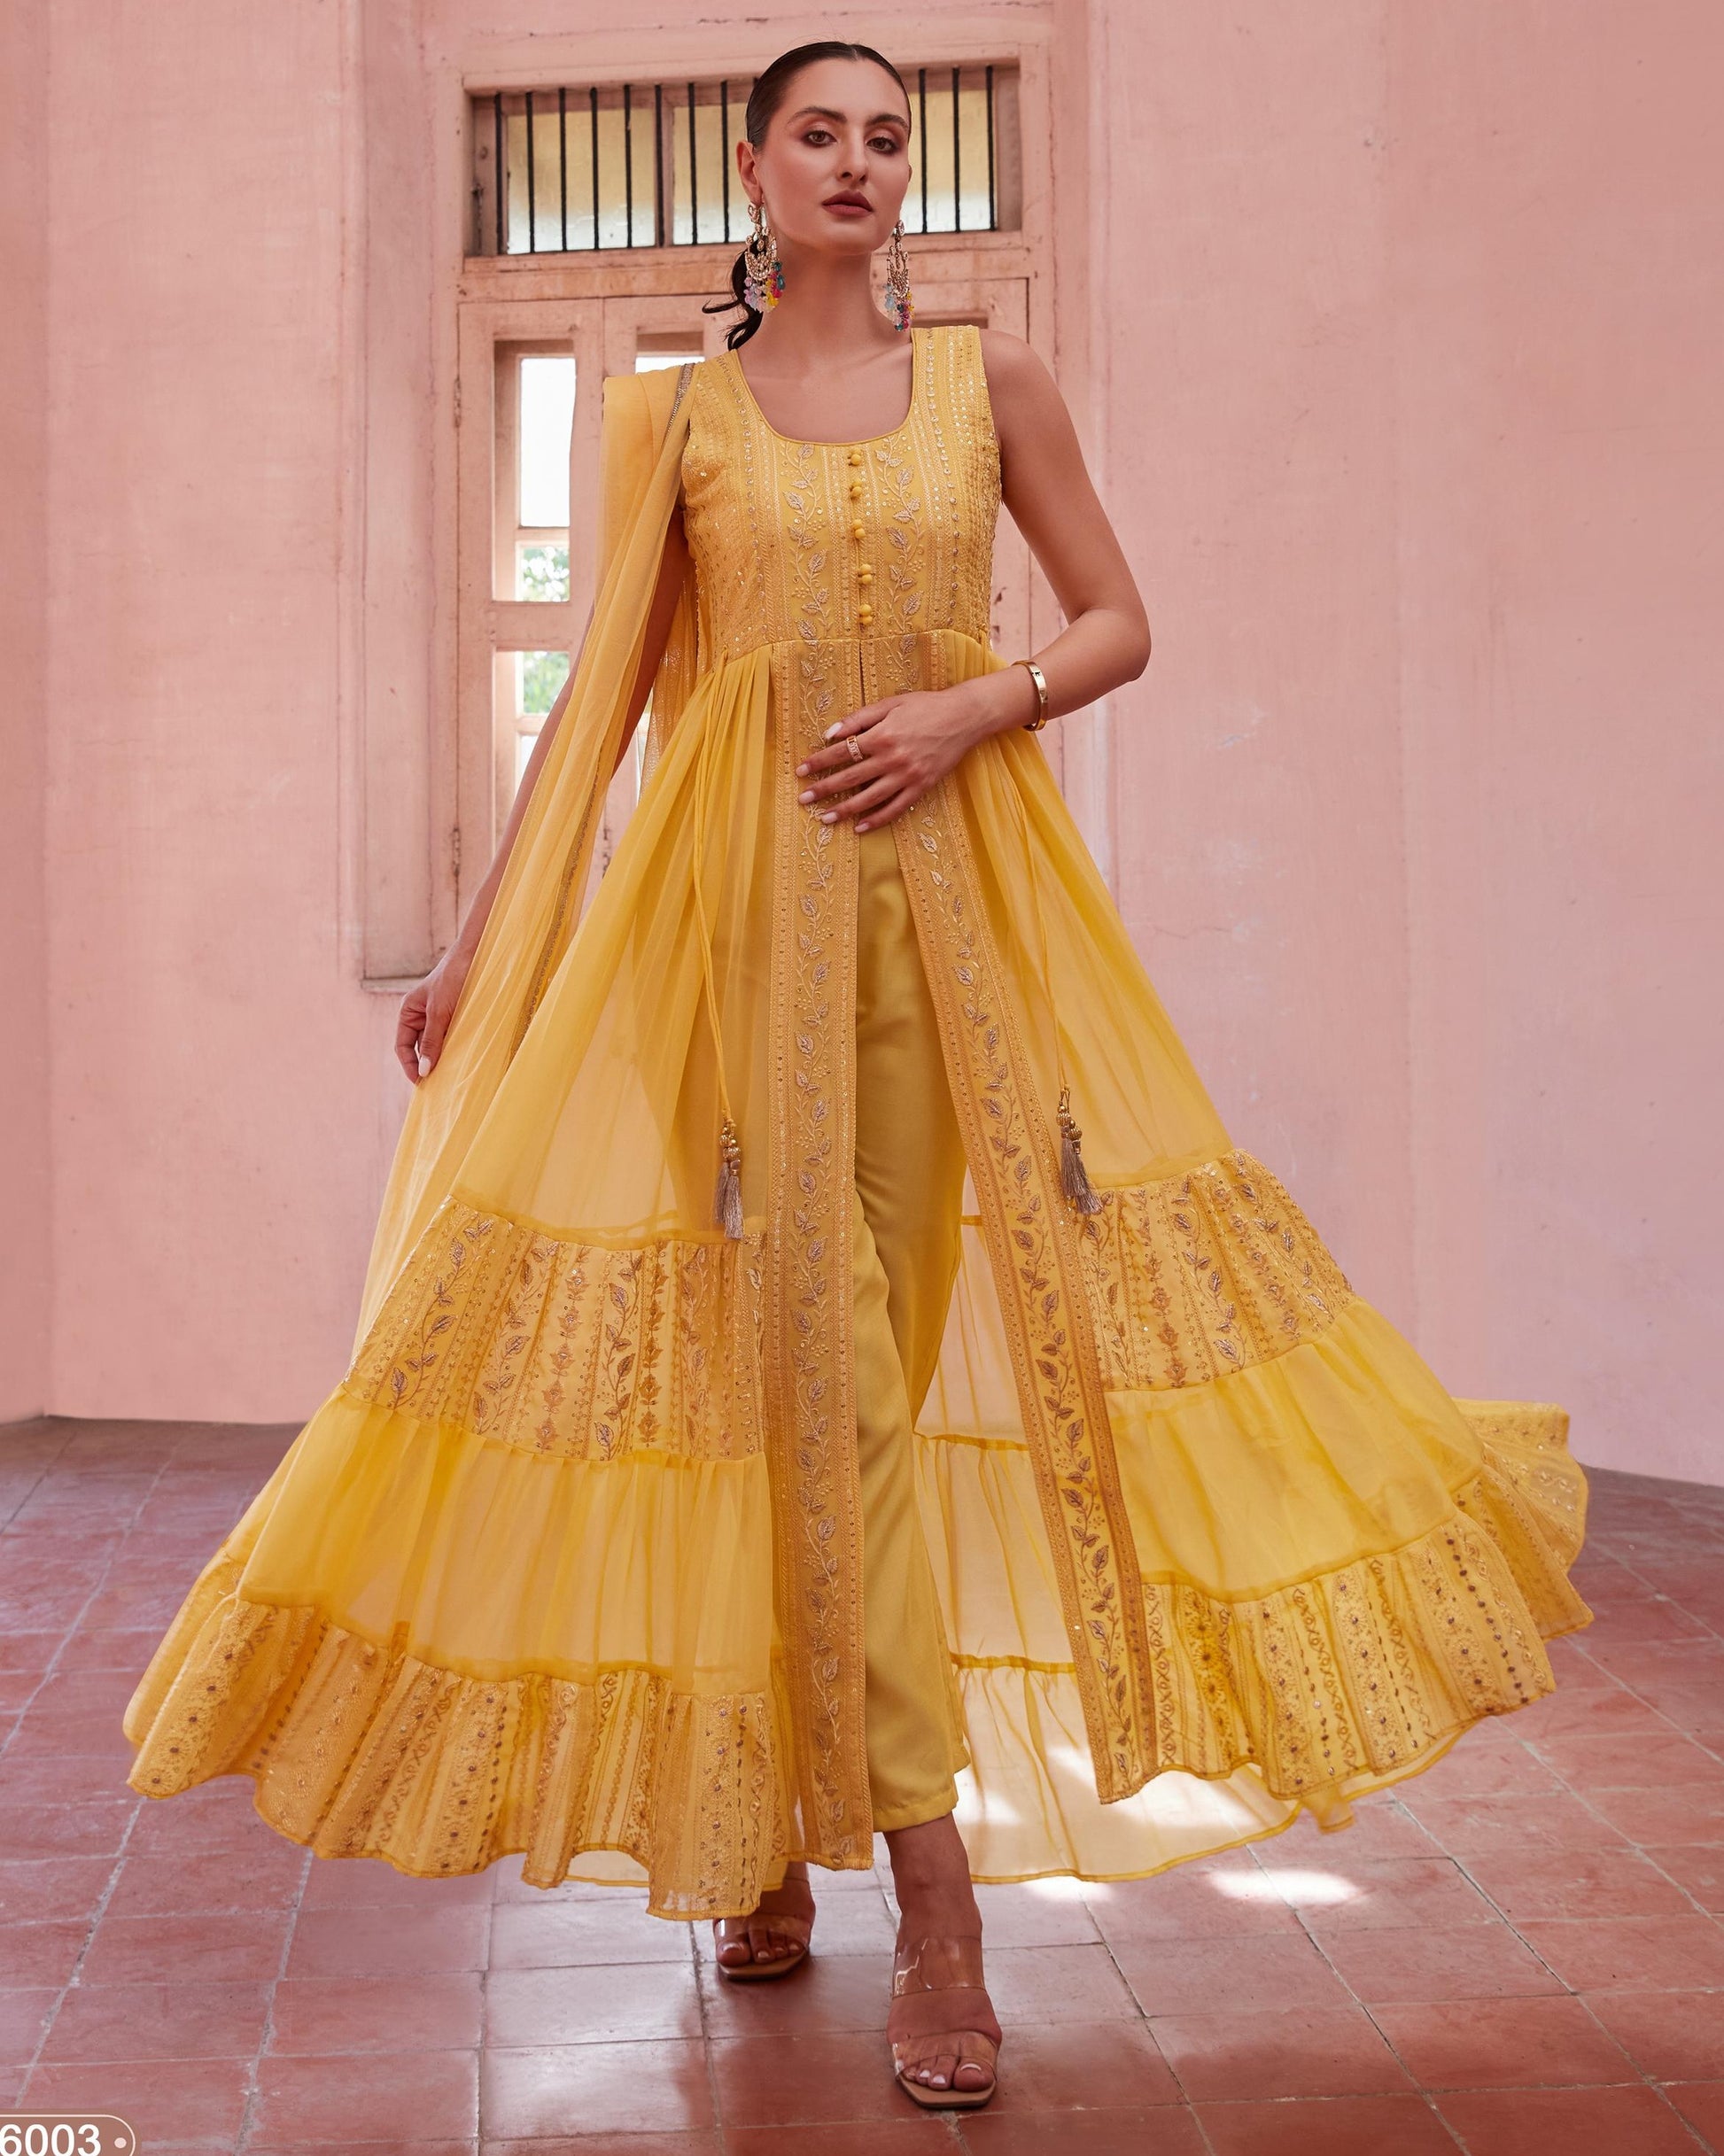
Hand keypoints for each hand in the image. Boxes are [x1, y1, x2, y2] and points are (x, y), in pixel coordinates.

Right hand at [394, 940, 476, 1083]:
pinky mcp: (455, 1017)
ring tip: (451, 1074)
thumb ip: (432, 1041)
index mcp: (408, 1012)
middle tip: (438, 1085)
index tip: (420, 1082)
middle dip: (427, 1064)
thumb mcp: (439, 1012)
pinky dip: (454, 1048)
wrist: (476, 956)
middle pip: (420, 1048)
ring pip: (437, 1044)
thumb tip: (424, 1070)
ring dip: (442, 1057)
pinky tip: (462, 1058)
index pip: (403, 1046)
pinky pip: (451, 1037)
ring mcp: (438, 1017)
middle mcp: (420, 1016)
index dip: (409, 1065)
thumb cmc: (453, 978)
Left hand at [793, 669, 1037, 830]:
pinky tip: (860, 827)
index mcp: (882, 735)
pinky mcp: (921, 787)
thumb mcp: (890, 703)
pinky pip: (895, 808)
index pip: (841, 752)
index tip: (801, 771)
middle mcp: (892, 759)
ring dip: (844, 810)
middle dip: (823, 790)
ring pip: (869, 799)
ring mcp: (907, 776)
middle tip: (803, 800)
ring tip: (824, 818)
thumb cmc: (925, 706)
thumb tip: (830, 733)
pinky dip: (877, 820)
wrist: (963, 717)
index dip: (819, 762)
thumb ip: (859, 718)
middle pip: (850, 778)